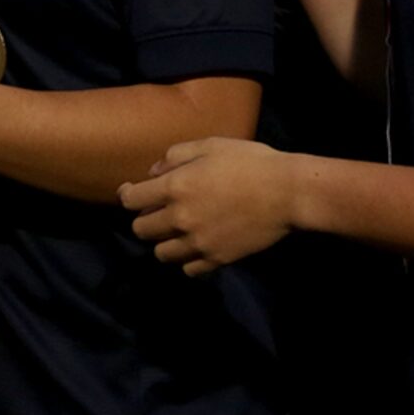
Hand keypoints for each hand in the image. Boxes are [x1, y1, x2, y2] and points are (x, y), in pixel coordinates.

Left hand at [119, 137, 295, 274]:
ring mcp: (198, 243)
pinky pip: (188, 269)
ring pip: (161, 254)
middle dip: (144, 219)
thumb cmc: (250, 161)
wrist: (286, 193)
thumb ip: (176, 156)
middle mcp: (180, 219)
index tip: (131, 192)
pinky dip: (188, 260)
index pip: (130, 200)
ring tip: (177, 232)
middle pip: (141, 230)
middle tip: (157, 211)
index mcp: (175, 187)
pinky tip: (196, 247)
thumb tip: (153, 172)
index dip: (127, 195)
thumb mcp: (210, 145)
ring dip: (164, 242)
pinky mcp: (217, 259)